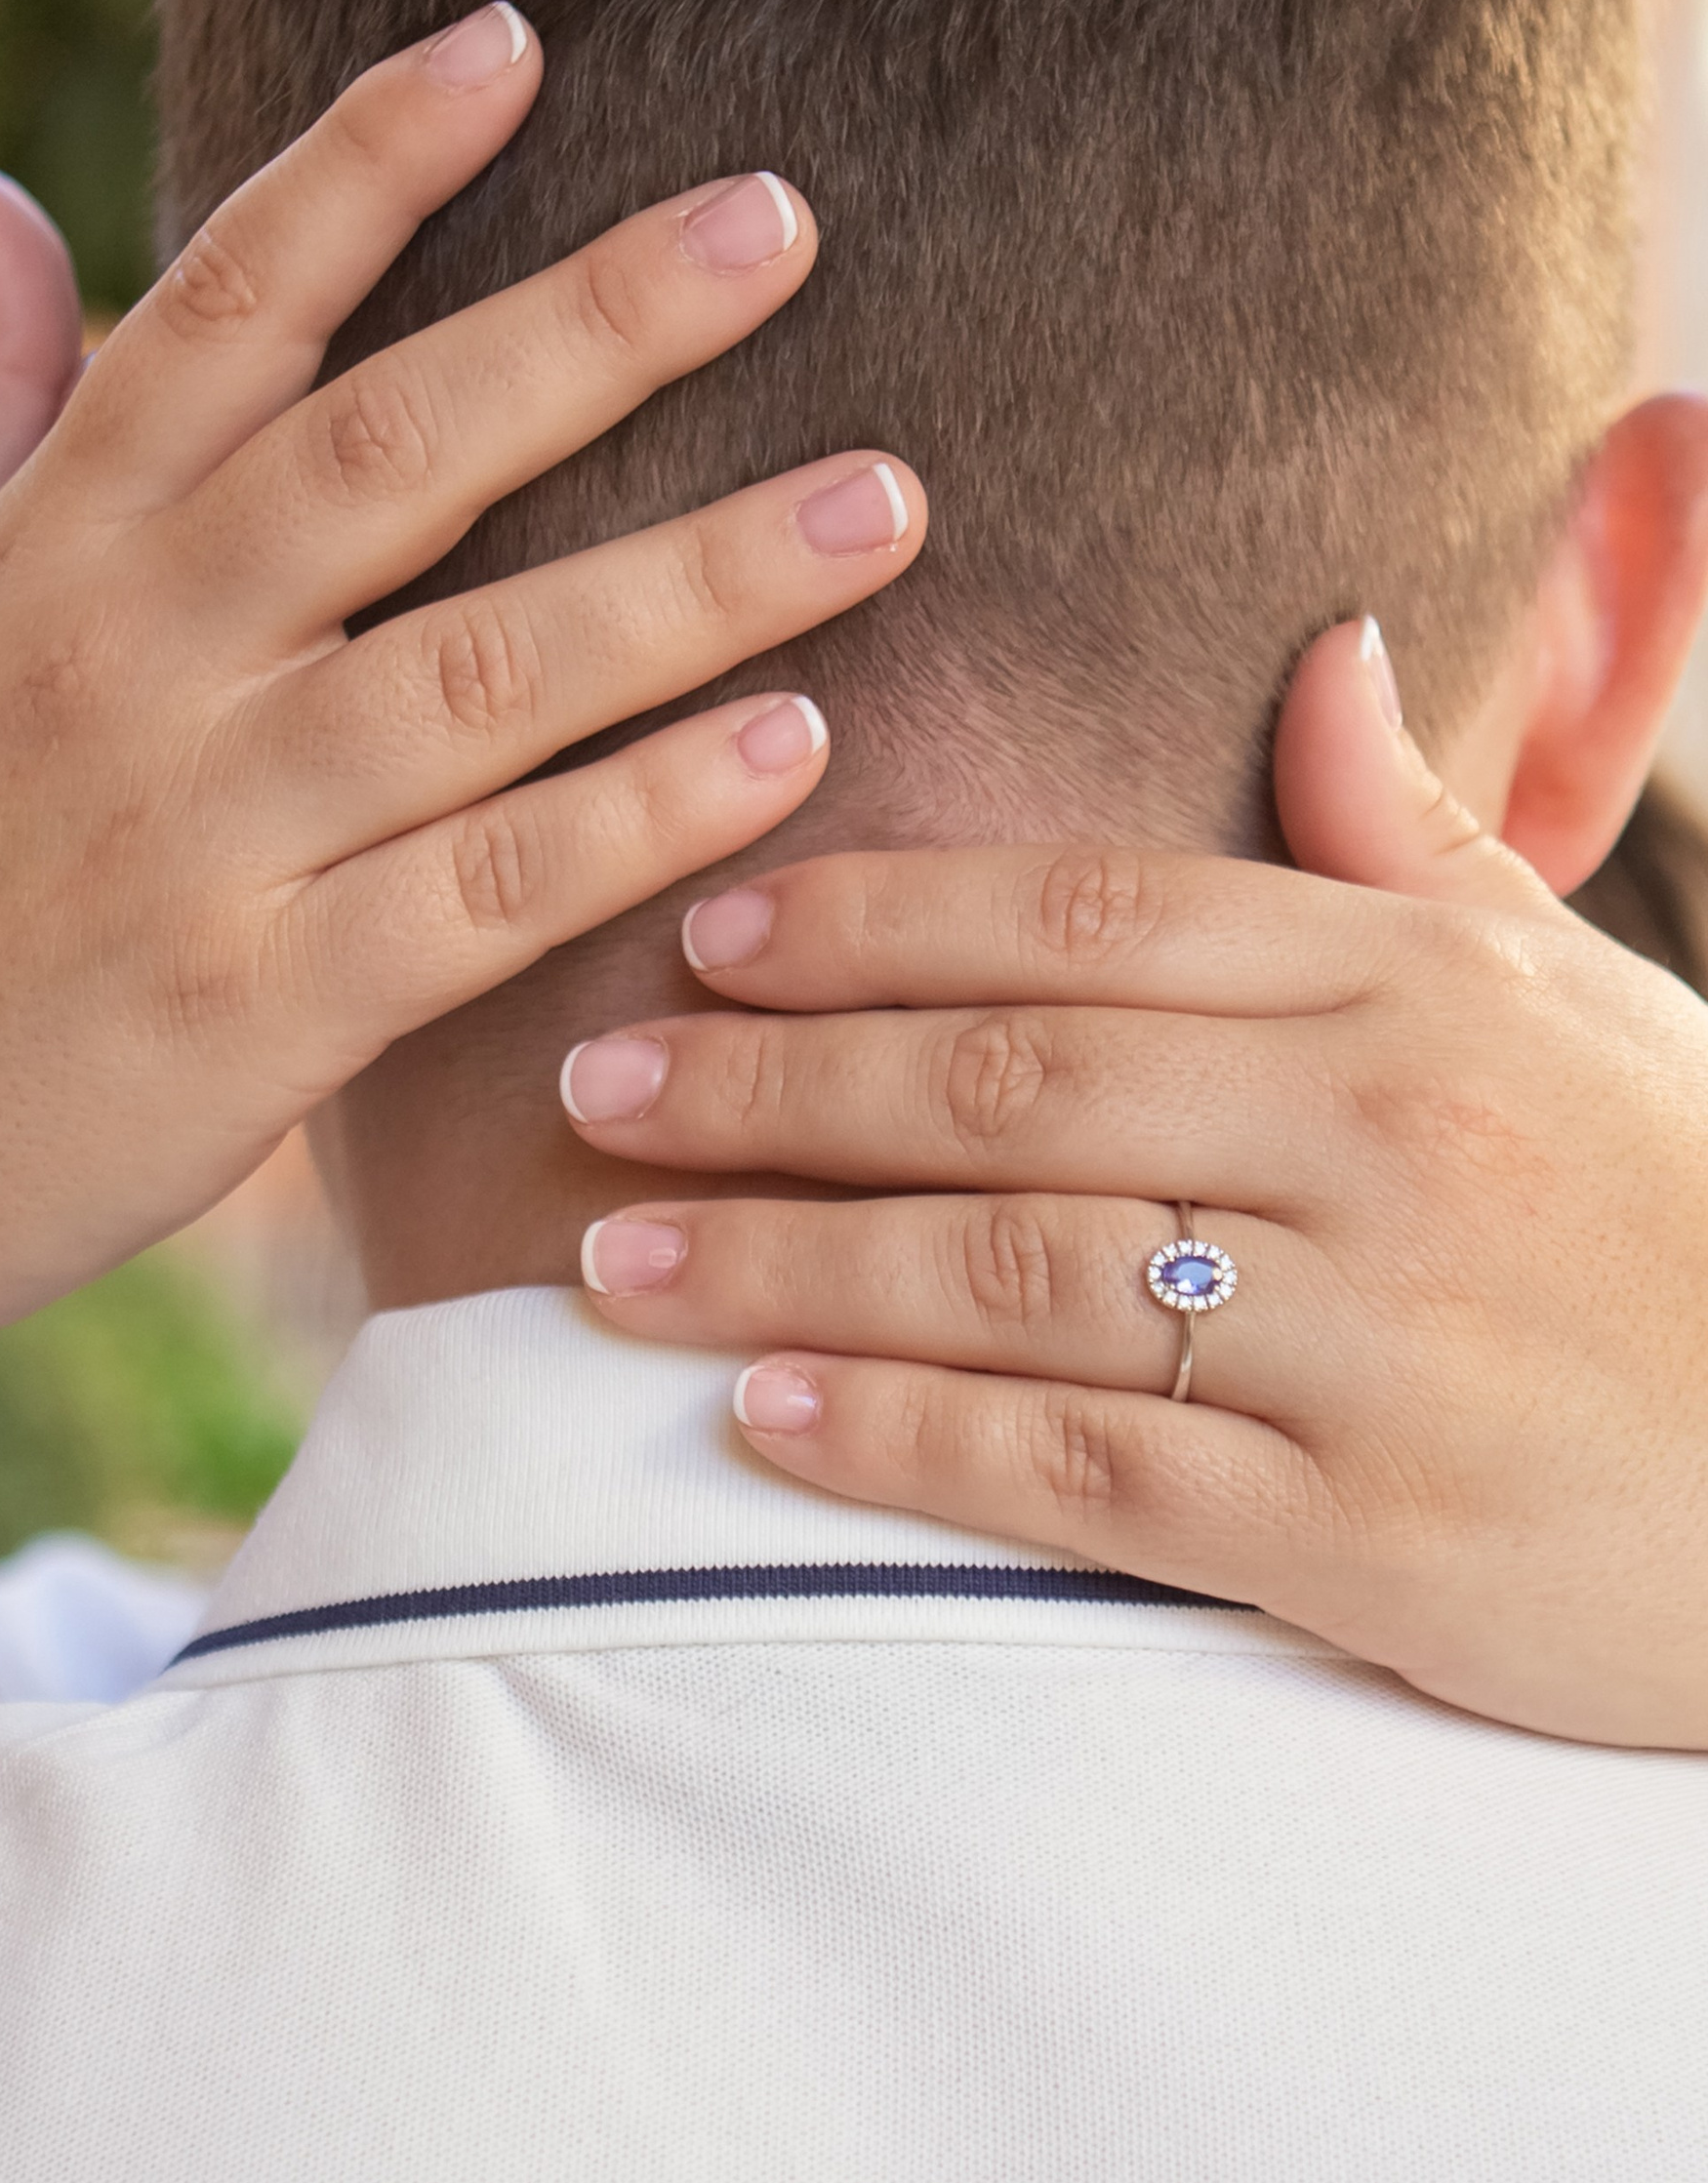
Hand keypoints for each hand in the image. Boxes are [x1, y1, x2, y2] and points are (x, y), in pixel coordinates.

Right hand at [0, 5, 922, 1461]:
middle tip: (785, 220)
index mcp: (53, 547)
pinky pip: (485, 893)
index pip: (223, 310)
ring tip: (884, 499)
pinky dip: (641, 819)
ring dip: (695, 578)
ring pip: (479, 671)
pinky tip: (794, 749)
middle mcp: (130, 657)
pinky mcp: (255, 1014)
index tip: (516, 38)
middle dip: (596, 325)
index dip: (365, 163)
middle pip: (392, 450)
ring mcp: (197, 835)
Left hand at [570, 623, 1707, 1747]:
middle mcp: (1383, 1135)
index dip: (871, 916)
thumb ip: (1420, 837)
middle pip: (1010, 1077)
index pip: (1089, 917)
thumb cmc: (1700, 1213)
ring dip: (786, 1259)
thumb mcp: (1582, 994)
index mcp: (1414, 986)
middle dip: (769, 1080)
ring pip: (1014, 1270)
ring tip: (612, 1255)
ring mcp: (1375, 1334)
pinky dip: (907, 1440)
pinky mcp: (1370, 1532)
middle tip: (587, 1084)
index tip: (704, 927)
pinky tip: (763, 1416)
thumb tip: (1320, 650)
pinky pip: (1085, 1474)